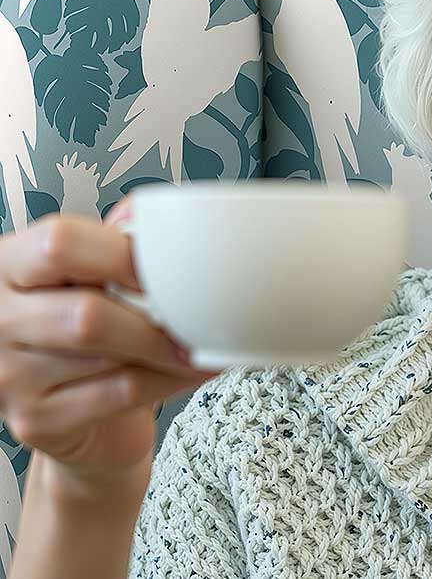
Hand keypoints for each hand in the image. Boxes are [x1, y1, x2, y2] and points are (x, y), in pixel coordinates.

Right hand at [0, 198, 219, 498]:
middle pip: (87, 313)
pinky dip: (171, 379)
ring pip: (109, 358)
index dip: (123, 254)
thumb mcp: (91, 279)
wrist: (80, 417)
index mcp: (8, 265)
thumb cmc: (89, 333)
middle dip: (157, 317)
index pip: (60, 244)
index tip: (171, 265)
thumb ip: (112, 245)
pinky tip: (195, 369)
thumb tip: (152, 214)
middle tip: (203, 315)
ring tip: (208, 342)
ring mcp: (9, 375)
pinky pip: (121, 394)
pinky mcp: (35, 420)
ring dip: (173, 350)